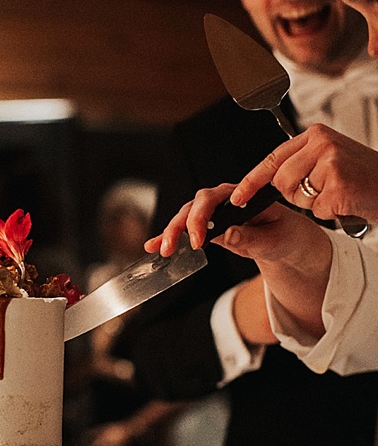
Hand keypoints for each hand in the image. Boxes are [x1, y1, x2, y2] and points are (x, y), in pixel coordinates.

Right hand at [146, 184, 326, 265]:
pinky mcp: (209, 226)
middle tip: (173, 246)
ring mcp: (216, 213)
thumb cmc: (289, 236)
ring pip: (186, 217)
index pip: (214, 199)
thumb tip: (226, 235)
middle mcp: (226, 200)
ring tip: (161, 249)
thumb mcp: (276, 241)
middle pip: (194, 206)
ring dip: (171, 232)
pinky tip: (154, 246)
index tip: (197, 240)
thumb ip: (252, 239)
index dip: (201, 217)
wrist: (290, 243)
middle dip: (180, 225)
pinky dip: (170, 237)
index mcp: (244, 197)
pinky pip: (186, 229)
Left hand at [228, 124, 377, 223]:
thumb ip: (300, 163)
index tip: (237, 197)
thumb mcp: (328, 160)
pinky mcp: (339, 183)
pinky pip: (316, 209)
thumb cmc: (363, 177)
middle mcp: (321, 143)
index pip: (273, 158)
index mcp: (315, 135)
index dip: (253, 180)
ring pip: (296, 195)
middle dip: (297, 193)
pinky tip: (347, 199)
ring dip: (314, 202)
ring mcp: (330, 162)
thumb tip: (264, 181)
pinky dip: (330, 211)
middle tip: (326, 188)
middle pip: (281, 180)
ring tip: (338, 191)